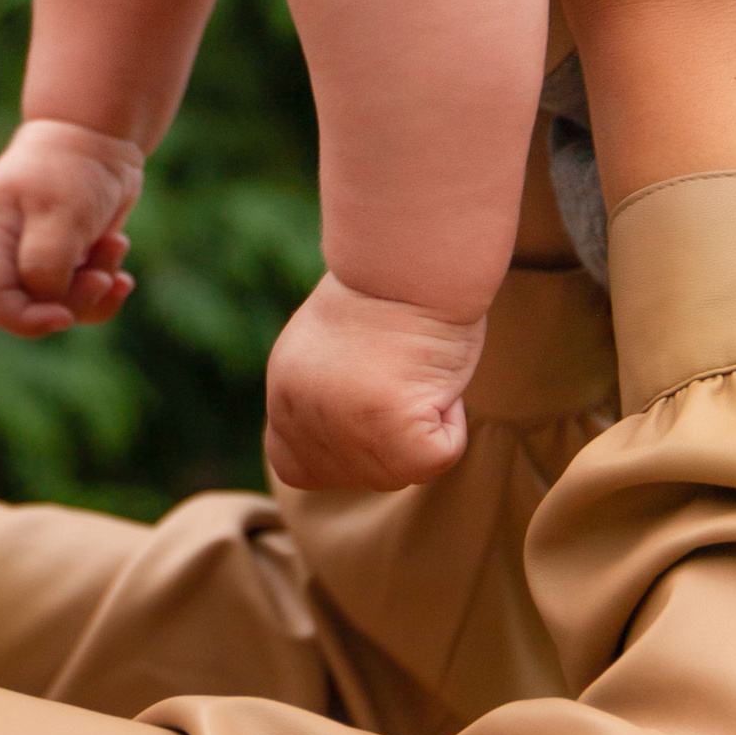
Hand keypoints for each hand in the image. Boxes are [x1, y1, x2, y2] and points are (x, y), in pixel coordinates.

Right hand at [0, 118, 141, 336]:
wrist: (97, 135)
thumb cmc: (72, 167)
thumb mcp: (61, 212)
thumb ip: (46, 263)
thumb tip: (49, 302)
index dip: (22, 319)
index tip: (63, 318)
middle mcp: (6, 252)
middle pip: (28, 306)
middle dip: (73, 301)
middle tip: (104, 277)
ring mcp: (34, 257)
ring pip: (60, 303)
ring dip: (95, 286)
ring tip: (117, 245)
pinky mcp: (64, 259)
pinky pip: (80, 293)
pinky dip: (104, 284)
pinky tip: (122, 263)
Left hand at [265, 271, 485, 491]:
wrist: (410, 259)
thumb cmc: (385, 293)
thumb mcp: (328, 355)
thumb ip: (324, 402)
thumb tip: (347, 442)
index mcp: (284, 395)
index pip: (297, 468)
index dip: (342, 455)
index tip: (369, 411)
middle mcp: (301, 415)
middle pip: (356, 476)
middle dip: (389, 442)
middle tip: (402, 376)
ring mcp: (342, 425)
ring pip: (398, 472)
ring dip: (423, 430)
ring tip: (417, 371)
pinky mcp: (390, 428)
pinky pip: (435, 459)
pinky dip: (451, 427)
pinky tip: (438, 381)